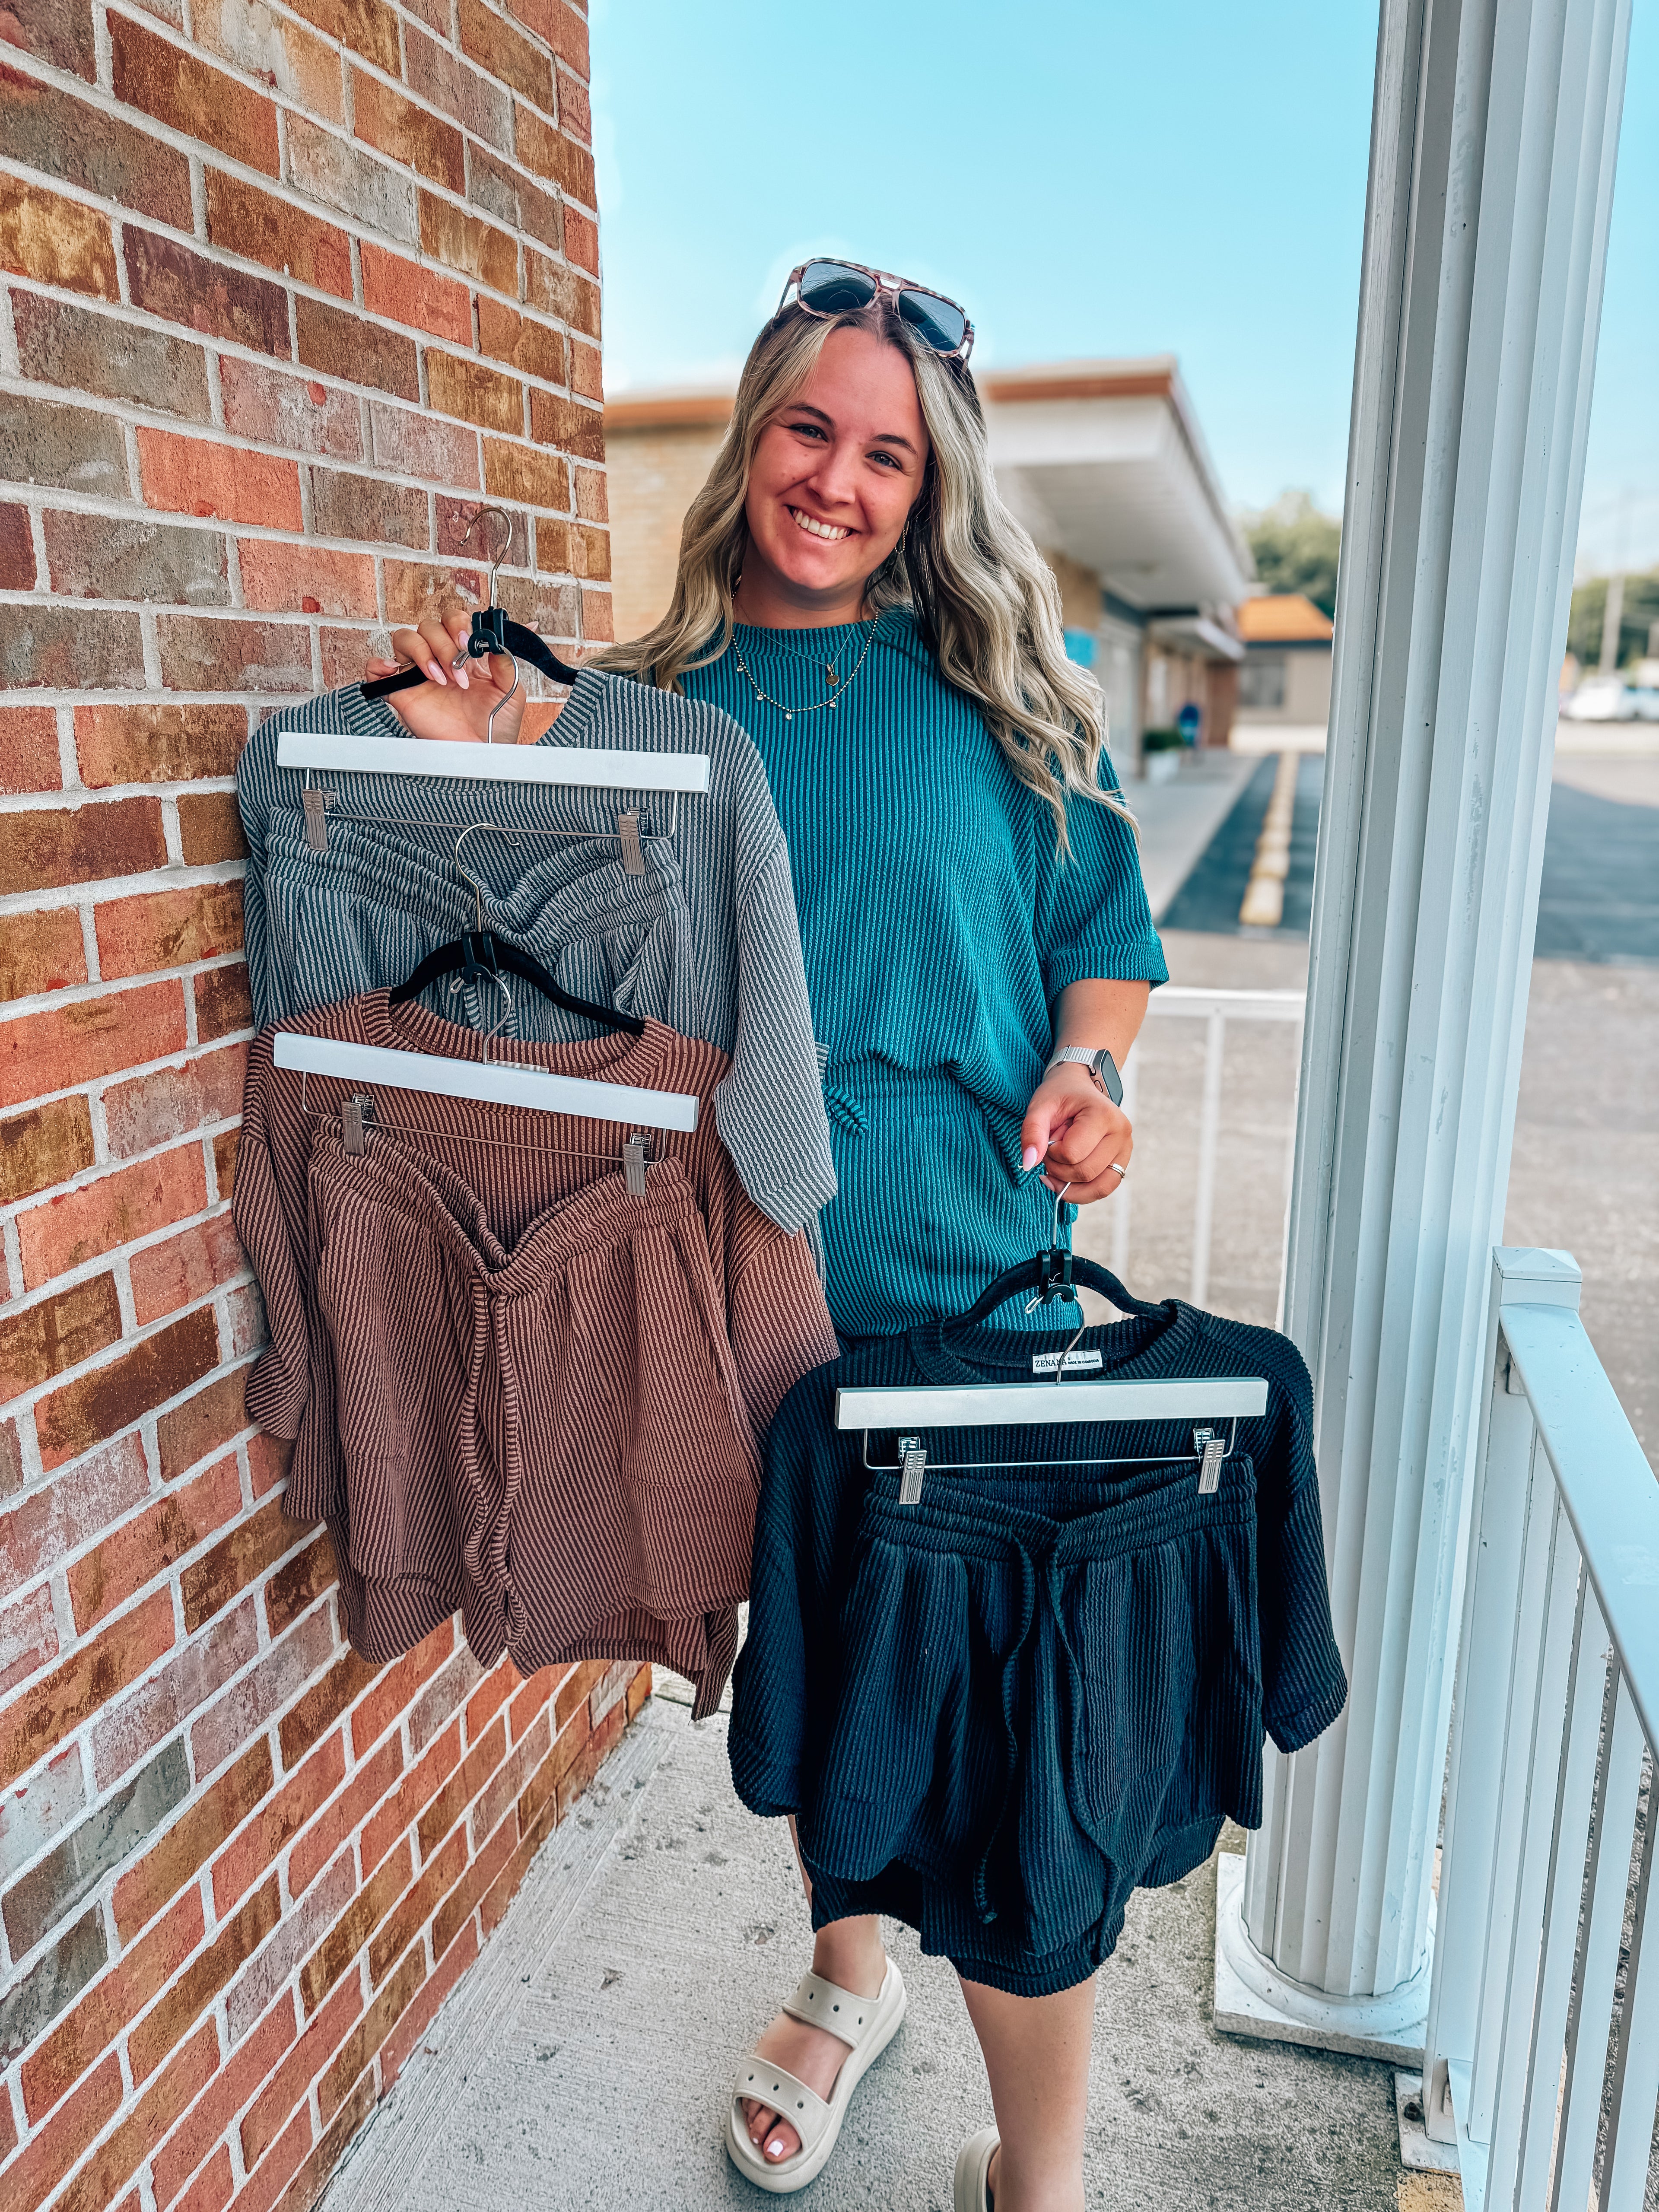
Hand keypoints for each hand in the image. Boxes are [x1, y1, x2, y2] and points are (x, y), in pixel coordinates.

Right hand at [366, 596, 529, 744]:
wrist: (483, 754)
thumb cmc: (495, 725)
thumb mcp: (511, 691)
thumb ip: (505, 663)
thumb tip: (496, 638)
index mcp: (464, 654)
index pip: (453, 620)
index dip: (458, 624)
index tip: (469, 643)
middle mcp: (439, 659)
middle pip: (429, 626)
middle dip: (444, 645)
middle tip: (459, 674)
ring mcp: (418, 675)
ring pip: (405, 638)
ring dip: (423, 652)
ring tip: (441, 680)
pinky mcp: (401, 693)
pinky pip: (377, 670)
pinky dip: (379, 665)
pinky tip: (395, 671)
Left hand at [1020, 1067, 1133, 1204]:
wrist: (1079, 1087)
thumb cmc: (1060, 1095)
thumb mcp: (1040, 1106)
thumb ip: (1032, 1133)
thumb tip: (1028, 1164)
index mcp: (1103, 1114)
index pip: (1072, 1154)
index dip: (1052, 1153)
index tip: (1050, 1138)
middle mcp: (1121, 1133)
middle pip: (1085, 1173)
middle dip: (1059, 1169)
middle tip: (1053, 1149)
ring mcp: (1125, 1149)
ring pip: (1097, 1187)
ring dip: (1070, 1183)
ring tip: (1060, 1163)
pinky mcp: (1123, 1162)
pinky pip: (1104, 1188)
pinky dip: (1082, 1191)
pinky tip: (1067, 1179)